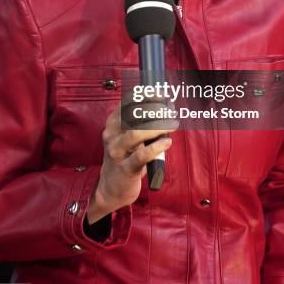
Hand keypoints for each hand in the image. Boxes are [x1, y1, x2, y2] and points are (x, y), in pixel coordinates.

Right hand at [87, 99, 177, 223]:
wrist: (111, 189)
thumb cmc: (125, 159)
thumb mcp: (127, 139)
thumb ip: (141, 125)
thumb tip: (166, 110)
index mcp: (112, 125)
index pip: (125, 104)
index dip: (143, 96)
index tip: (159, 93)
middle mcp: (111, 136)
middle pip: (131, 116)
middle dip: (153, 110)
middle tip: (170, 109)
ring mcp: (117, 153)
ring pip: (135, 134)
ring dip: (157, 127)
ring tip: (172, 124)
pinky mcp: (126, 169)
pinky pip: (142, 155)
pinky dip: (157, 147)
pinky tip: (167, 142)